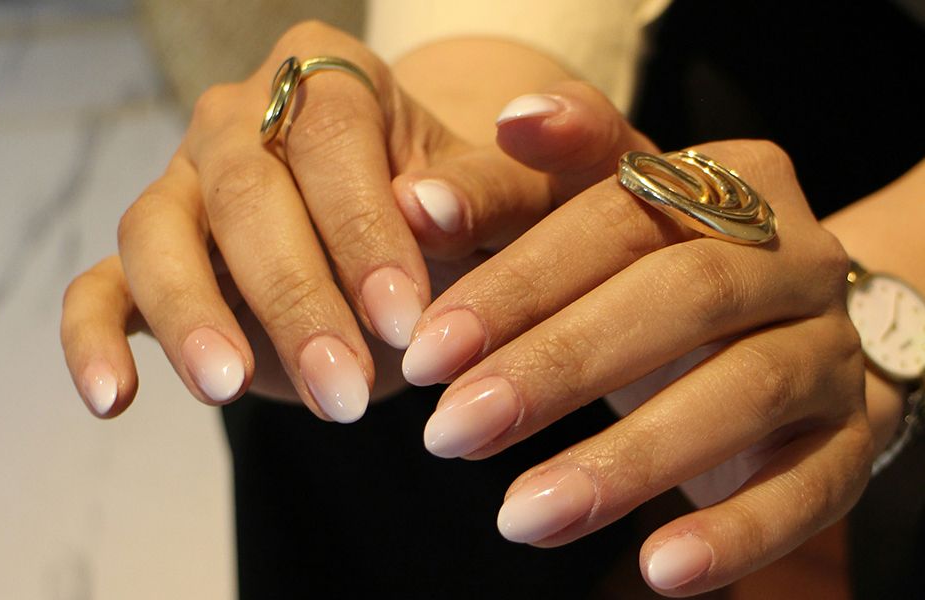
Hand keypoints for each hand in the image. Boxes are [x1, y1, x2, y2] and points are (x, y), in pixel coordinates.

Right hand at [59, 22, 651, 420]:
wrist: (406, 255)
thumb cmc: (457, 221)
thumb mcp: (499, 206)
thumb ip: (482, 197)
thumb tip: (428, 207)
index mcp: (332, 82)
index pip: (332, 142)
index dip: (363, 231)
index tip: (403, 320)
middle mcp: (241, 119)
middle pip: (242, 191)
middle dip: (293, 296)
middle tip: (343, 391)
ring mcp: (183, 186)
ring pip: (155, 233)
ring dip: (193, 317)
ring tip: (230, 390)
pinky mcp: (149, 259)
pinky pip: (97, 288)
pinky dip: (91, 340)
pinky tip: (113, 399)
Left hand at [409, 138, 872, 594]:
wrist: (786, 326)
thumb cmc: (652, 269)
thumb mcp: (586, 219)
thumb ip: (509, 196)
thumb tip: (419, 199)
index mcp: (723, 180)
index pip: (614, 217)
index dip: (517, 285)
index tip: (426, 353)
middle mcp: (791, 255)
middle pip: (682, 297)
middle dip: (558, 368)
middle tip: (453, 431)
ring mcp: (829, 347)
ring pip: (743, 392)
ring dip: (626, 461)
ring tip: (518, 516)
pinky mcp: (849, 436)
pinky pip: (812, 486)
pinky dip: (736, 532)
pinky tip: (657, 571)